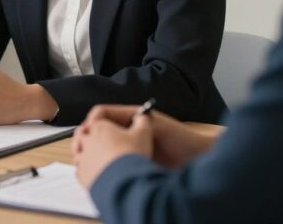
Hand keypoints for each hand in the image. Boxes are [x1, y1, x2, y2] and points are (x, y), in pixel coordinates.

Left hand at [72, 111, 152, 188]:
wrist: (125, 181)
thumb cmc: (132, 156)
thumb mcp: (143, 134)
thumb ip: (142, 122)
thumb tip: (141, 118)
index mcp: (99, 128)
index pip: (95, 121)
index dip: (103, 125)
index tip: (111, 130)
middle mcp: (87, 141)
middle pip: (83, 135)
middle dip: (90, 137)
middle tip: (102, 143)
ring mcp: (83, 158)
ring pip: (79, 153)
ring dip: (87, 154)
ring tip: (99, 159)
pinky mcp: (82, 175)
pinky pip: (80, 171)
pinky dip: (87, 171)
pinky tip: (97, 173)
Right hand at [73, 105, 217, 168]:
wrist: (198, 159)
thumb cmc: (181, 139)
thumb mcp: (155, 125)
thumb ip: (134, 121)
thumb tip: (103, 120)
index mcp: (133, 117)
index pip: (102, 113)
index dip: (92, 121)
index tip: (88, 133)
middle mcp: (129, 129)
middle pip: (100, 129)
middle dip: (90, 137)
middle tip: (83, 149)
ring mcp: (130, 144)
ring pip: (104, 144)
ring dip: (95, 150)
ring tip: (91, 159)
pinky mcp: (133, 160)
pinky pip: (113, 159)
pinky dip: (105, 162)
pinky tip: (105, 168)